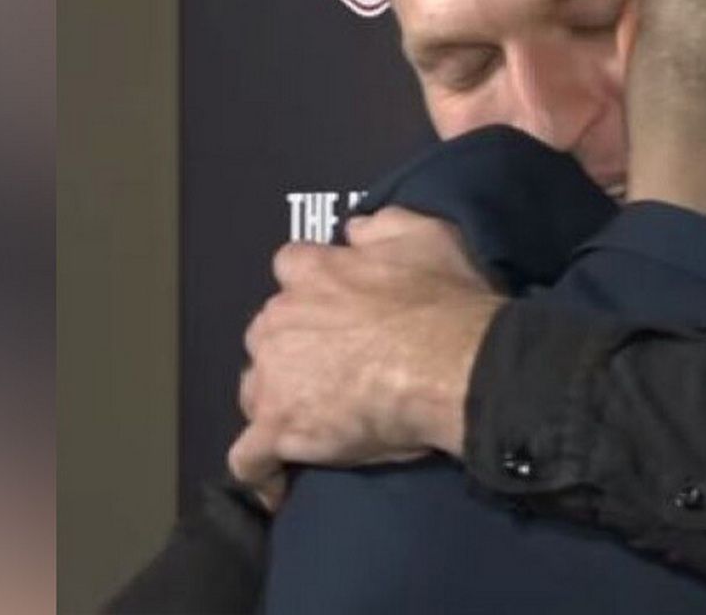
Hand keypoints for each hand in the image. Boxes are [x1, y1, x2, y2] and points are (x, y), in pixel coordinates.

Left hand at [228, 208, 505, 506]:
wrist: (456, 366)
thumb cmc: (446, 303)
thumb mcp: (427, 236)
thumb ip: (382, 225)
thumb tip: (353, 229)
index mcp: (312, 272)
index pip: (290, 268)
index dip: (313, 289)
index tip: (337, 306)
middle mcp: (279, 319)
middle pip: (266, 333)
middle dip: (292, 348)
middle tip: (335, 367)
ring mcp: (273, 377)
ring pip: (254, 389)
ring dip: (276, 401)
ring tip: (313, 420)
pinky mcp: (279, 428)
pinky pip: (249, 457)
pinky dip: (261, 470)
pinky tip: (277, 481)